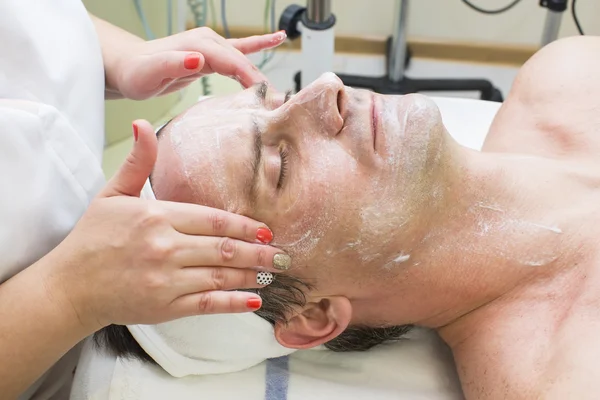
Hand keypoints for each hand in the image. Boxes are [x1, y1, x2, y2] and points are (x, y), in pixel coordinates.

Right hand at [45, 120, 287, 330]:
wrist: (68, 285)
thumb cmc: (92, 238)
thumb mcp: (112, 194)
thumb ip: (137, 162)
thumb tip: (144, 124)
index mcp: (156, 215)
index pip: (213, 219)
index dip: (245, 226)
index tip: (267, 230)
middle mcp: (164, 246)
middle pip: (224, 248)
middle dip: (259, 252)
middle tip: (283, 255)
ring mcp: (165, 279)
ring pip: (221, 275)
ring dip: (253, 275)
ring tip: (274, 273)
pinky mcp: (164, 306)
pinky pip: (207, 304)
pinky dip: (234, 302)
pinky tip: (254, 300)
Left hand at [113, 28, 285, 99]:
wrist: (128, 66)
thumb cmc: (136, 73)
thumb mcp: (149, 73)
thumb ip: (173, 64)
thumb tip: (199, 59)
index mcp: (197, 45)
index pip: (232, 61)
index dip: (251, 79)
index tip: (265, 97)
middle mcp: (207, 41)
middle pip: (242, 61)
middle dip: (261, 81)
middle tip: (276, 103)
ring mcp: (210, 45)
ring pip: (243, 59)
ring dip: (262, 73)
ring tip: (279, 90)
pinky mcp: (211, 53)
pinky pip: (240, 48)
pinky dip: (259, 44)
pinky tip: (277, 38)